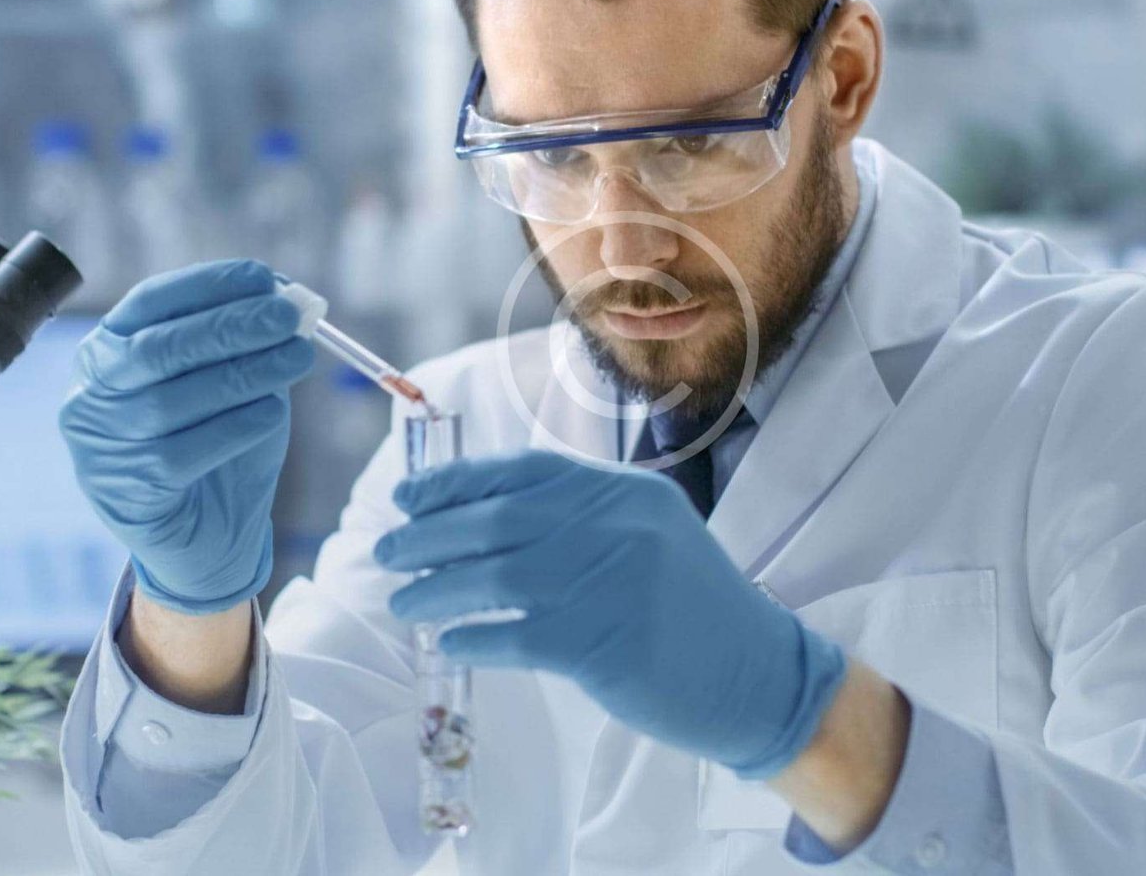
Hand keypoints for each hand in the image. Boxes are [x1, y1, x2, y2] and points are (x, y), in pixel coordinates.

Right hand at [59, 260, 313, 614]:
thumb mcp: (227, 382)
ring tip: (297, 358)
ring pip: (174, 399)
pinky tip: (272, 410)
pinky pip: (187, 452)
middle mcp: (92, 396)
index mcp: (106, 353)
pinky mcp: (129, 494)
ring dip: (246, 372)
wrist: (204, 535)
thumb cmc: (215, 443)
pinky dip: (237, 425)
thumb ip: (244, 343)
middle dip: (230, 325)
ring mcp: (102, 447)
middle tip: (289, 316)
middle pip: (159, 349)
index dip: (207, 285)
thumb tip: (287, 299)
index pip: (148, 304)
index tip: (263, 277)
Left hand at [375, 449, 847, 778]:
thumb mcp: (647, 534)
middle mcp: (617, 524)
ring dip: (437, 587)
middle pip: (498, 520)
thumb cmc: (692, 607)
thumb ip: (580, 516)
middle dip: (429, 533)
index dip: (455, 482)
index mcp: (624, 491)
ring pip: (497, 577)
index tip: (407, 496)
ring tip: (401, 601)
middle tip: (386, 550)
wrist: (759, 673)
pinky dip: (474, 636)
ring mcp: (612, 581)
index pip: (521, 471)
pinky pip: (517, 636)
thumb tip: (481, 516)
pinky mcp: (607, 642)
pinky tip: (448, 641)